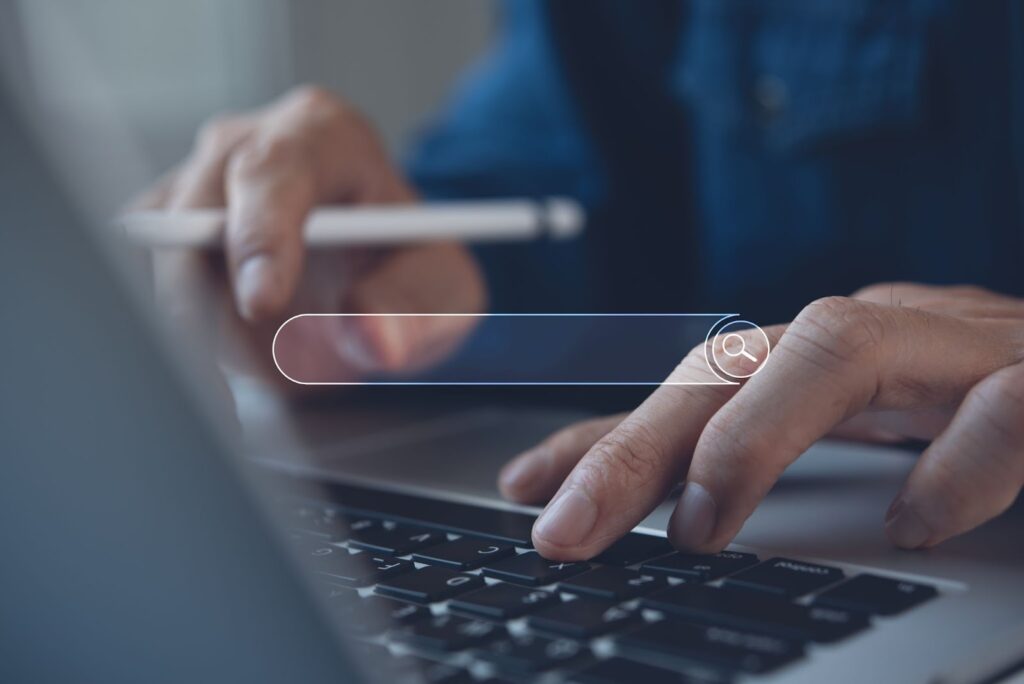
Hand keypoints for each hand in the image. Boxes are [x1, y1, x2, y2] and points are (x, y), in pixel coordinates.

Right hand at [133, 86, 484, 384]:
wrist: (375, 257)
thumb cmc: (407, 257)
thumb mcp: (441, 283)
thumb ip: (414, 307)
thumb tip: (369, 340)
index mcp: (322, 135)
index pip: (272, 173)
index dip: (261, 238)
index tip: (263, 304)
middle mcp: (245, 147)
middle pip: (196, 222)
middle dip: (224, 310)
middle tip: (270, 373)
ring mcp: (195, 187)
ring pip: (168, 267)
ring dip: (216, 336)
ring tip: (286, 366)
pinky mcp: (167, 233)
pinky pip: (158, 296)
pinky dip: (197, 344)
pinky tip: (245, 367)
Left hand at [499, 283, 1023, 558]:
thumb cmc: (989, 405)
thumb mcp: (865, 432)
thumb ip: (780, 461)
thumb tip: (679, 518)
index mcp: (824, 359)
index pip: (693, 388)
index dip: (604, 438)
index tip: (525, 489)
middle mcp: (876, 337)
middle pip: (732, 363)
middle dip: (637, 444)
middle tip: (566, 528)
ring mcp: (959, 349)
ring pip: (838, 349)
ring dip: (756, 437)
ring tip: (702, 524)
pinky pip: (998, 407)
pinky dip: (952, 466)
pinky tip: (915, 524)